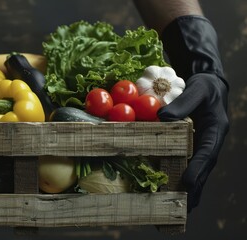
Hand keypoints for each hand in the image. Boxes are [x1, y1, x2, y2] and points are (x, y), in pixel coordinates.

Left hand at [158, 73, 228, 211]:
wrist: (208, 85)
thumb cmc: (203, 86)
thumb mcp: (197, 90)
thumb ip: (183, 102)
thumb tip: (163, 117)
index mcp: (216, 130)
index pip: (207, 152)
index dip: (198, 167)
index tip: (188, 181)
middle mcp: (212, 141)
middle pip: (204, 168)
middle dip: (195, 188)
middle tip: (184, 208)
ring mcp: (204, 146)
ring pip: (199, 171)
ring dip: (191, 190)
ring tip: (182, 210)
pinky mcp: (196, 146)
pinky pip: (192, 165)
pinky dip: (186, 180)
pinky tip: (179, 193)